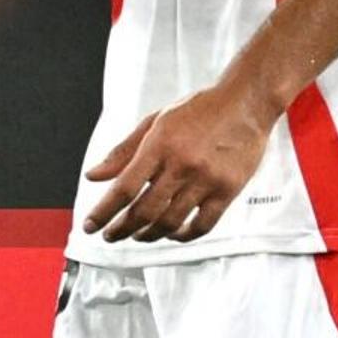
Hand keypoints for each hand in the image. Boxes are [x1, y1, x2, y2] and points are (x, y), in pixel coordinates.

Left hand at [82, 83, 274, 243]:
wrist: (246, 102)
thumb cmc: (201, 109)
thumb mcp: (156, 121)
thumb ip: (123, 151)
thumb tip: (94, 175)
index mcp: (159, 145)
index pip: (124, 187)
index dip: (104, 212)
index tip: (91, 225)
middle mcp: (181, 164)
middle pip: (144, 210)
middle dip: (121, 229)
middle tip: (111, 235)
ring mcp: (206, 179)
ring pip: (170, 222)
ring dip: (149, 235)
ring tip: (138, 236)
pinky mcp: (227, 190)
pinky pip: (202, 225)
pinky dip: (183, 236)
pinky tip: (172, 233)